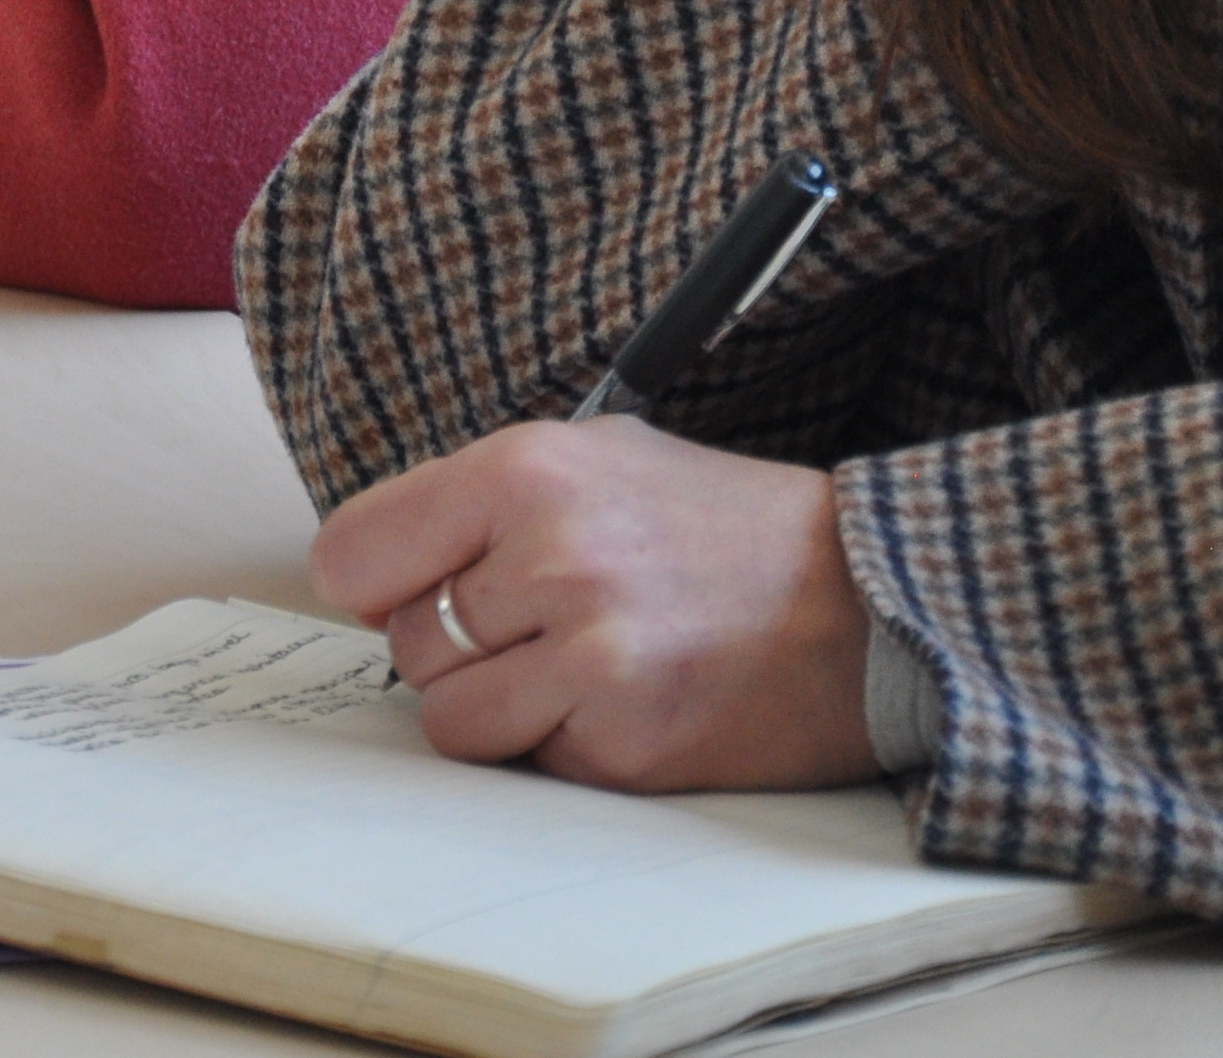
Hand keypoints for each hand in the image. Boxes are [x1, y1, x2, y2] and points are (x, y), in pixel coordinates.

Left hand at [307, 420, 877, 792]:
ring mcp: (588, 656)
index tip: (421, 589)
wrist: (870, 602)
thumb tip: (376, 565)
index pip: (351, 555)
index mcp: (526, 468)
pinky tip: (630, 701)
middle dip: (457, 645)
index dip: (381, 582)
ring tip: (583, 665)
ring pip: (448, 717)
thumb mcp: (603, 458)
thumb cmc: (725, 528)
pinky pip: (527, 764)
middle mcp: (550, 556)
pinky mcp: (623, 743)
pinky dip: (564, 745)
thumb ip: (483, 501)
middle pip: (403, 642)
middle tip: (546, 623)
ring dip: (501, 707)